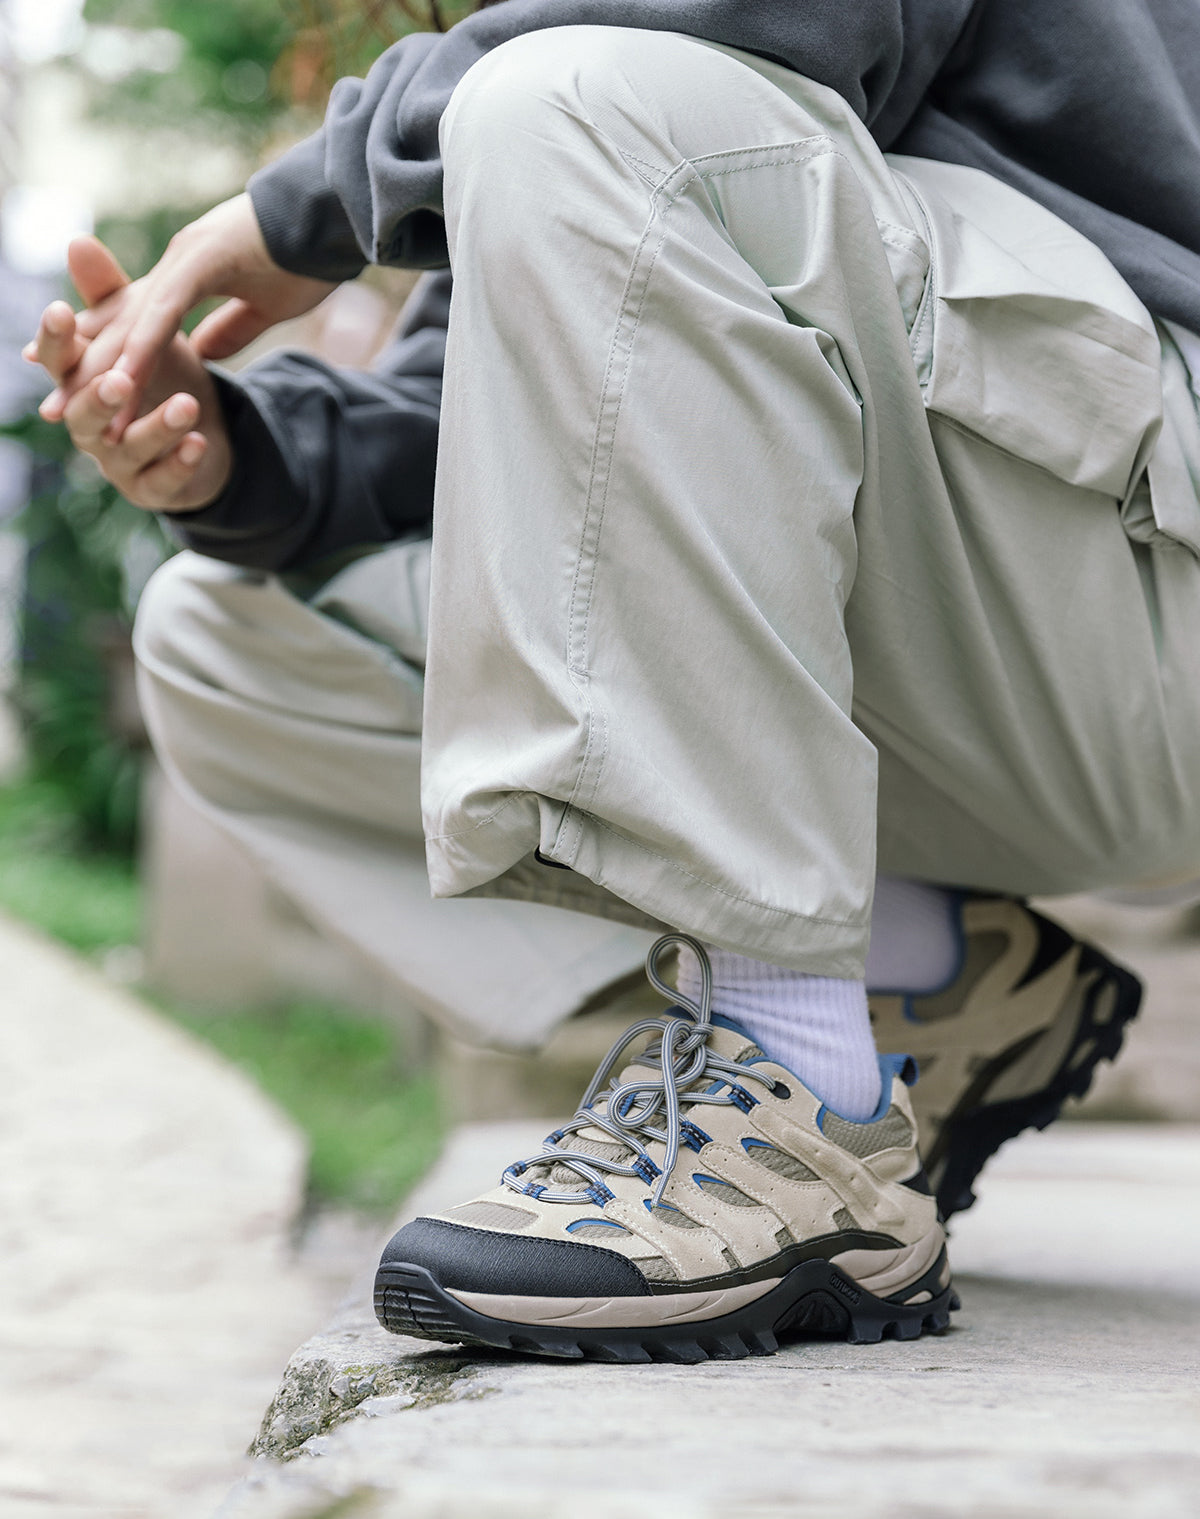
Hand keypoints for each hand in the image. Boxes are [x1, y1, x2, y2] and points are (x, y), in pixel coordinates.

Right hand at [27, 237, 234, 512]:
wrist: (201, 439)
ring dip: (156, 426)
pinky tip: (199, 443)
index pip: (58, 358)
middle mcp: (88, 424)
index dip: (56, 338)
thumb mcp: (142, 332)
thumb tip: (77, 241)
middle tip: (118, 380)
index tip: (61, 311)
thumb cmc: (160, 378)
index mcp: (80, 380)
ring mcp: (117, 462)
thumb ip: (112, 294)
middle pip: (79, 413)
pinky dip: (180, 462)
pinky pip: (163, 481)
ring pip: (127, 448)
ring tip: (188, 404)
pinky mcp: (151, 489)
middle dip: (97, 396)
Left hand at [38, 194, 336, 437]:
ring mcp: (186, 258)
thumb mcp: (266, 306)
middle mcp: (178, 263)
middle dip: (87, 368)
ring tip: (75, 404)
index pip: (138, 321)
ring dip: (105, 365)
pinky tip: (125, 376)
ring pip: (134, 320)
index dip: (107, 356)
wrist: (338, 215)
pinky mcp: (203, 259)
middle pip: (123, 323)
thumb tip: (204, 355)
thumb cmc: (310, 257)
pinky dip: (143, 344)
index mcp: (190, 274)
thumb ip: (231, 328)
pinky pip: (166, 310)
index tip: (81, 392)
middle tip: (54, 410)